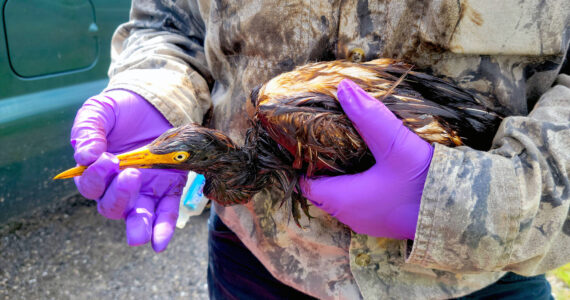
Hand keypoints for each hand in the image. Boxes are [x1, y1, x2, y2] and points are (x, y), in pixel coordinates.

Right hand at [71, 90, 186, 251]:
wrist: (153, 102)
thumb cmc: (119, 110)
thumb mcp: (98, 111)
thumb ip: (88, 131)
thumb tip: (85, 156)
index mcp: (97, 172)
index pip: (91, 185)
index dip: (96, 176)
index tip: (107, 158)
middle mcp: (118, 186)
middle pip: (111, 206)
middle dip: (119, 196)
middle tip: (131, 175)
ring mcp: (144, 190)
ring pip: (137, 216)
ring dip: (138, 227)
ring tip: (140, 235)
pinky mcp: (168, 188)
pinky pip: (165, 213)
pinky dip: (162, 229)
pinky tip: (159, 243)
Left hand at [300, 79, 433, 238]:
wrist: (466, 213)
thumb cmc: (425, 183)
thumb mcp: (395, 144)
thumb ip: (368, 116)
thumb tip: (343, 88)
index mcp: (344, 200)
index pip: (305, 184)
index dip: (301, 162)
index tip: (304, 140)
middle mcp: (351, 216)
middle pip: (322, 190)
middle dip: (320, 166)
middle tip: (323, 138)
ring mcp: (369, 222)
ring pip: (342, 197)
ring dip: (340, 176)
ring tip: (344, 147)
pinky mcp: (385, 221)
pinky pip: (360, 202)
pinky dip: (357, 185)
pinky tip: (369, 165)